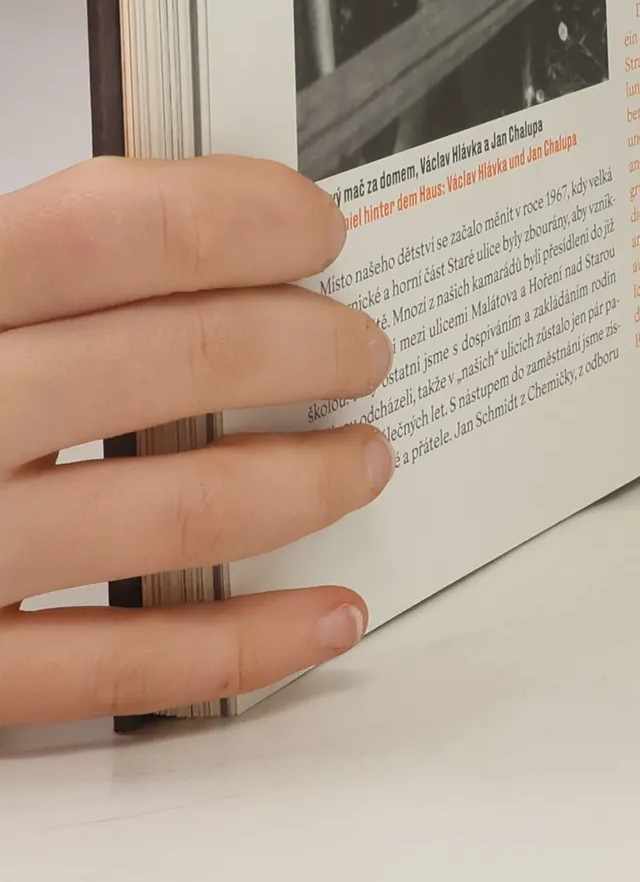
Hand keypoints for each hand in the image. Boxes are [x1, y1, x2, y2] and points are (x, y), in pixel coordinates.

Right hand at [0, 157, 392, 726]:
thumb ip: (33, 258)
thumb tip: (211, 220)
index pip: (113, 226)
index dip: (245, 215)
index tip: (317, 226)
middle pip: (179, 358)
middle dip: (312, 343)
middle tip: (359, 346)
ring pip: (178, 510)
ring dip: (308, 481)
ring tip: (363, 459)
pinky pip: (122, 666)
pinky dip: (247, 641)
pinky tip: (324, 612)